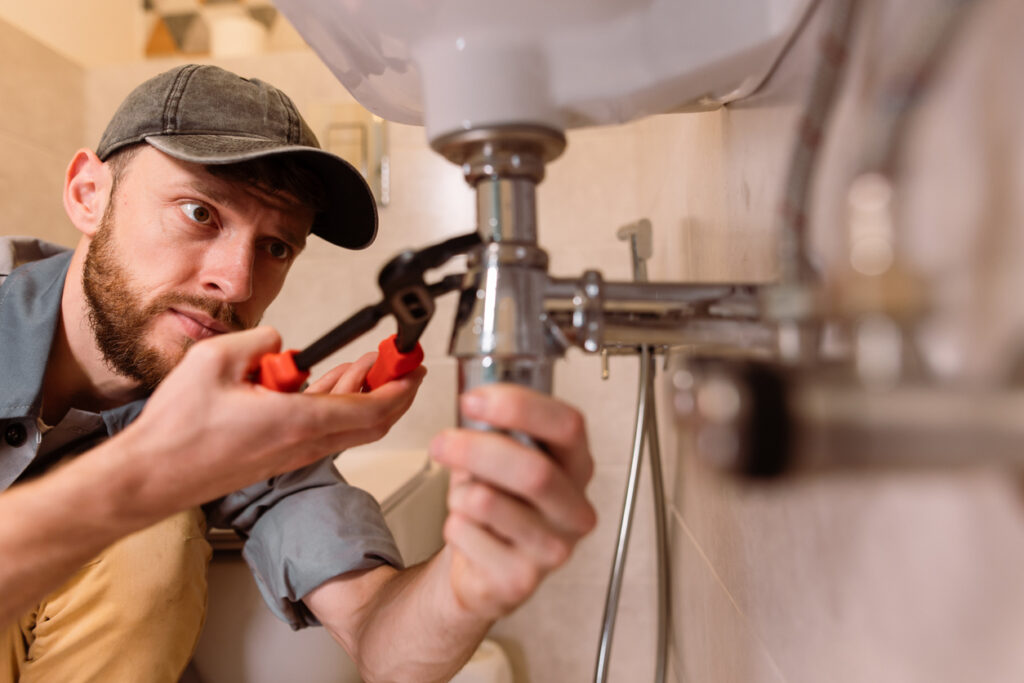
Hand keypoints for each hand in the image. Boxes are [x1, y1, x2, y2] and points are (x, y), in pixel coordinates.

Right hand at [119, 327, 424, 511]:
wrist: (152, 475)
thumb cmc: (178, 430)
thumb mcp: (216, 361)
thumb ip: (261, 343)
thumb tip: (281, 345)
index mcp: (298, 422)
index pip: (373, 408)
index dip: (401, 386)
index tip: (414, 365)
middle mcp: (303, 444)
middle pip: (371, 421)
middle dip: (393, 389)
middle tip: (400, 362)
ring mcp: (293, 454)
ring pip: (348, 426)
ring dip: (363, 394)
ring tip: (367, 362)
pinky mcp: (280, 457)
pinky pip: (324, 430)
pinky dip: (336, 405)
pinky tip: (329, 382)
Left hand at [429, 384, 595, 620]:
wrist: (487, 568)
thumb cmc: (499, 503)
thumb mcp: (503, 456)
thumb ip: (499, 429)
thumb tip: (474, 401)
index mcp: (578, 467)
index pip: (568, 426)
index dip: (519, 406)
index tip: (473, 399)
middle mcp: (575, 509)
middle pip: (534, 471)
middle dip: (476, 450)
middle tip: (442, 442)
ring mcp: (554, 549)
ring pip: (489, 502)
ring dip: (460, 492)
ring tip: (463, 497)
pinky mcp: (521, 580)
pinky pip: (468, 534)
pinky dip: (453, 525)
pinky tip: (468, 531)